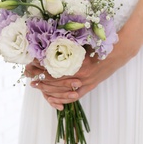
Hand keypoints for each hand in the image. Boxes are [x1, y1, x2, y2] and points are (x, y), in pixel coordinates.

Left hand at [25, 19, 141, 109]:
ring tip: (35, 85)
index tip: (31, 64)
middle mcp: (79, 75)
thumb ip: (67, 47)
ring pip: (62, 90)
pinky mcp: (88, 88)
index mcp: (77, 63)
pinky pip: (73, 97)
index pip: (53, 68)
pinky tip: (51, 98)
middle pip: (55, 79)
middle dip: (40, 77)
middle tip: (28, 75)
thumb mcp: (81, 44)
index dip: (41, 67)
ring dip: (46, 88)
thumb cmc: (97, 46)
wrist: (115, 55)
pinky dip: (61, 99)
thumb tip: (48, 45)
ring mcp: (84, 84)